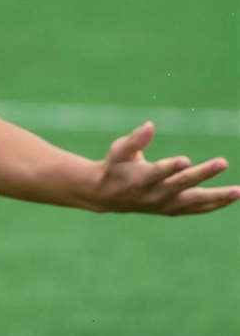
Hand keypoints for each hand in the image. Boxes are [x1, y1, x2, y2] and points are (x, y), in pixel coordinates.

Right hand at [91, 121, 239, 214]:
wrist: (108, 196)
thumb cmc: (115, 166)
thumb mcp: (118, 150)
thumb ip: (135, 140)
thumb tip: (150, 125)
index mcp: (139, 178)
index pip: (157, 173)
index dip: (170, 168)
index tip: (186, 160)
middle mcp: (154, 194)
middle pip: (183, 184)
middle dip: (203, 174)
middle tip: (223, 162)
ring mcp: (166, 205)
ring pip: (195, 201)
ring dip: (218, 196)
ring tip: (239, 190)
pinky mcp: (173, 210)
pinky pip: (198, 208)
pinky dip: (215, 203)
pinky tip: (232, 196)